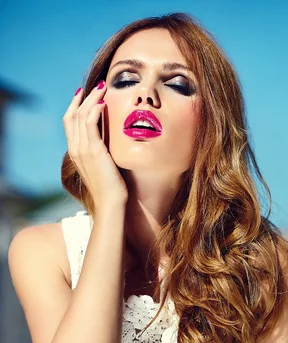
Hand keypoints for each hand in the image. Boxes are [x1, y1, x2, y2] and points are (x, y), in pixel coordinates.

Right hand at [63, 81, 128, 210]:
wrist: (111, 204)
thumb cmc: (111, 190)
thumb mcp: (103, 168)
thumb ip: (101, 155)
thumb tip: (109, 146)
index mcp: (76, 153)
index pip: (70, 123)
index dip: (76, 106)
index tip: (85, 94)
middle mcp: (76, 149)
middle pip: (73, 115)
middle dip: (84, 97)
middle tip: (97, 85)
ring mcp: (82, 150)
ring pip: (81, 115)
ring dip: (92, 98)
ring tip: (103, 87)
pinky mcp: (94, 151)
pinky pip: (90, 123)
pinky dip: (95, 109)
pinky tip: (104, 101)